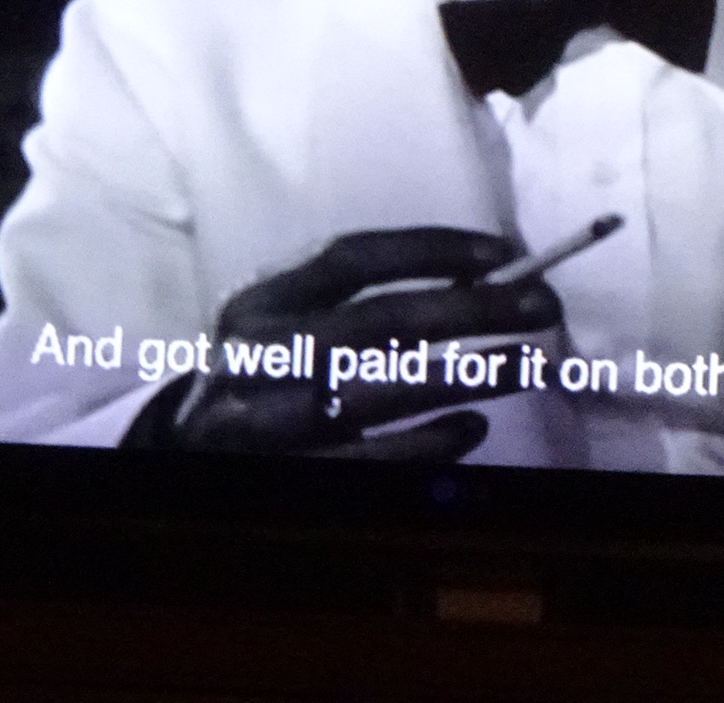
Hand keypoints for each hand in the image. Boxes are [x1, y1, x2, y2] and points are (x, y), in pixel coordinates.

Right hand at [124, 227, 559, 462]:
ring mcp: (269, 420)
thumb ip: (360, 299)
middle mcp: (261, 354)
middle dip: (470, 309)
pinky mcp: (286, 475)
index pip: (353, 257)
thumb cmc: (264, 372)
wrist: (180, 453)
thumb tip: (485, 272)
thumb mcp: (288, 322)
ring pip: (380, 392)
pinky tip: (474, 427)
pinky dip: (425, 444)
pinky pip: (368, 460)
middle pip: (378, 322)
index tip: (503, 251)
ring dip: (467, 374)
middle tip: (544, 304)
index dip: (432, 248)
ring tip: (533, 362)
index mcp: (262, 301)